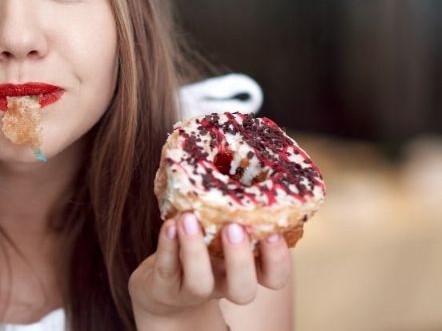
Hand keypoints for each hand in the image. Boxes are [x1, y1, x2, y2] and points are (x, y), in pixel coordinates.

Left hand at [128, 213, 290, 320]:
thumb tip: (245, 151)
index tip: (274, 232)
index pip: (274, 275)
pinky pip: (166, 269)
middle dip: (240, 259)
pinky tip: (168, 224)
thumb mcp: (223, 230)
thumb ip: (235, 207)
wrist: (163, 288)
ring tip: (189, 219)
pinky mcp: (164, 287)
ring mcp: (192, 291)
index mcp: (246, 271)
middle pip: (243, 289)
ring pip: (200, 283)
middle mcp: (223, 284)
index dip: (278, 259)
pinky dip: (167, 245)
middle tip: (233, 227)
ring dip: (195, 251)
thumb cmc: (202, 247)